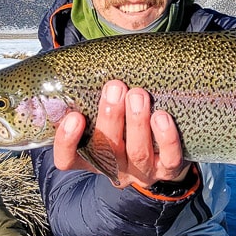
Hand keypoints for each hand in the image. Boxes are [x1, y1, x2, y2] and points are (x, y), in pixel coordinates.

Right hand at [54, 80, 190, 187]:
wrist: (162, 155)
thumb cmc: (124, 127)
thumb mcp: (103, 119)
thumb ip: (91, 100)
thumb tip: (87, 63)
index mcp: (90, 157)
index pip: (66, 159)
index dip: (67, 142)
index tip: (75, 116)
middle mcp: (114, 168)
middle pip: (106, 150)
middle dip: (110, 117)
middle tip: (115, 87)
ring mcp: (142, 172)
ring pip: (137, 152)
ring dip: (137, 122)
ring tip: (138, 95)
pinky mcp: (168, 169)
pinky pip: (169, 158)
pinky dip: (166, 138)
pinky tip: (162, 117)